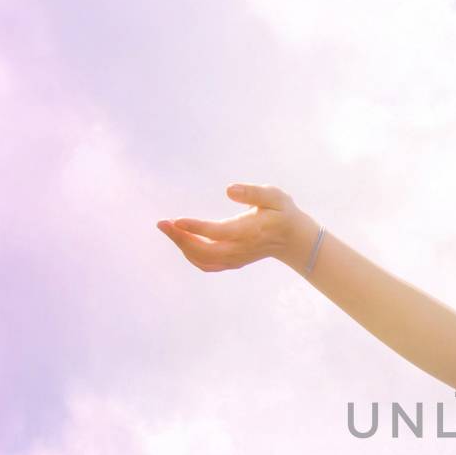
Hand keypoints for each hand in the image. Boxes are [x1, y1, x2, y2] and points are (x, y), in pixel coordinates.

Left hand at [156, 183, 315, 272]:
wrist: (294, 240)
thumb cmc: (282, 212)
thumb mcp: (275, 196)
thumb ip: (253, 192)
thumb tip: (228, 190)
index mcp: (250, 231)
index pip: (219, 232)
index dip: (196, 228)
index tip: (175, 220)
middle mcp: (241, 248)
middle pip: (205, 251)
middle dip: (180, 238)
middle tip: (161, 223)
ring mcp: (236, 259)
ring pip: (203, 260)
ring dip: (182, 246)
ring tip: (168, 229)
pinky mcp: (232, 262)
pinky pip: (207, 265)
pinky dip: (191, 256)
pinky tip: (181, 241)